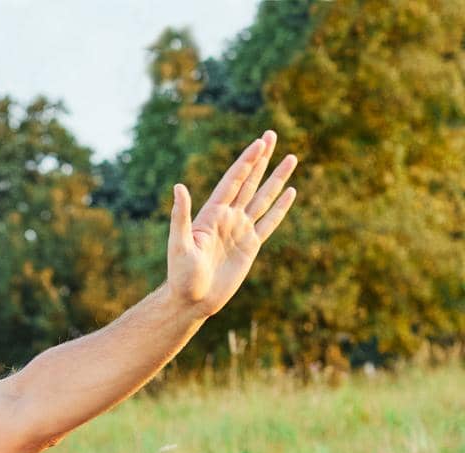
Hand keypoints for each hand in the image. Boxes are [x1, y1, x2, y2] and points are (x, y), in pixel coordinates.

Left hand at [168, 131, 297, 316]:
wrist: (191, 301)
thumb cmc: (180, 276)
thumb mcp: (178, 244)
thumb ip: (181, 216)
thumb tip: (178, 187)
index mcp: (211, 214)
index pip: (233, 181)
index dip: (246, 162)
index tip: (260, 142)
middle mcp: (227, 218)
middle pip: (248, 182)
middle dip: (260, 159)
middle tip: (271, 134)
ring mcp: (240, 230)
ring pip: (262, 198)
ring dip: (275, 178)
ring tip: (290, 157)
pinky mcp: (250, 246)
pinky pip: (268, 222)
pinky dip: (280, 207)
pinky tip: (290, 192)